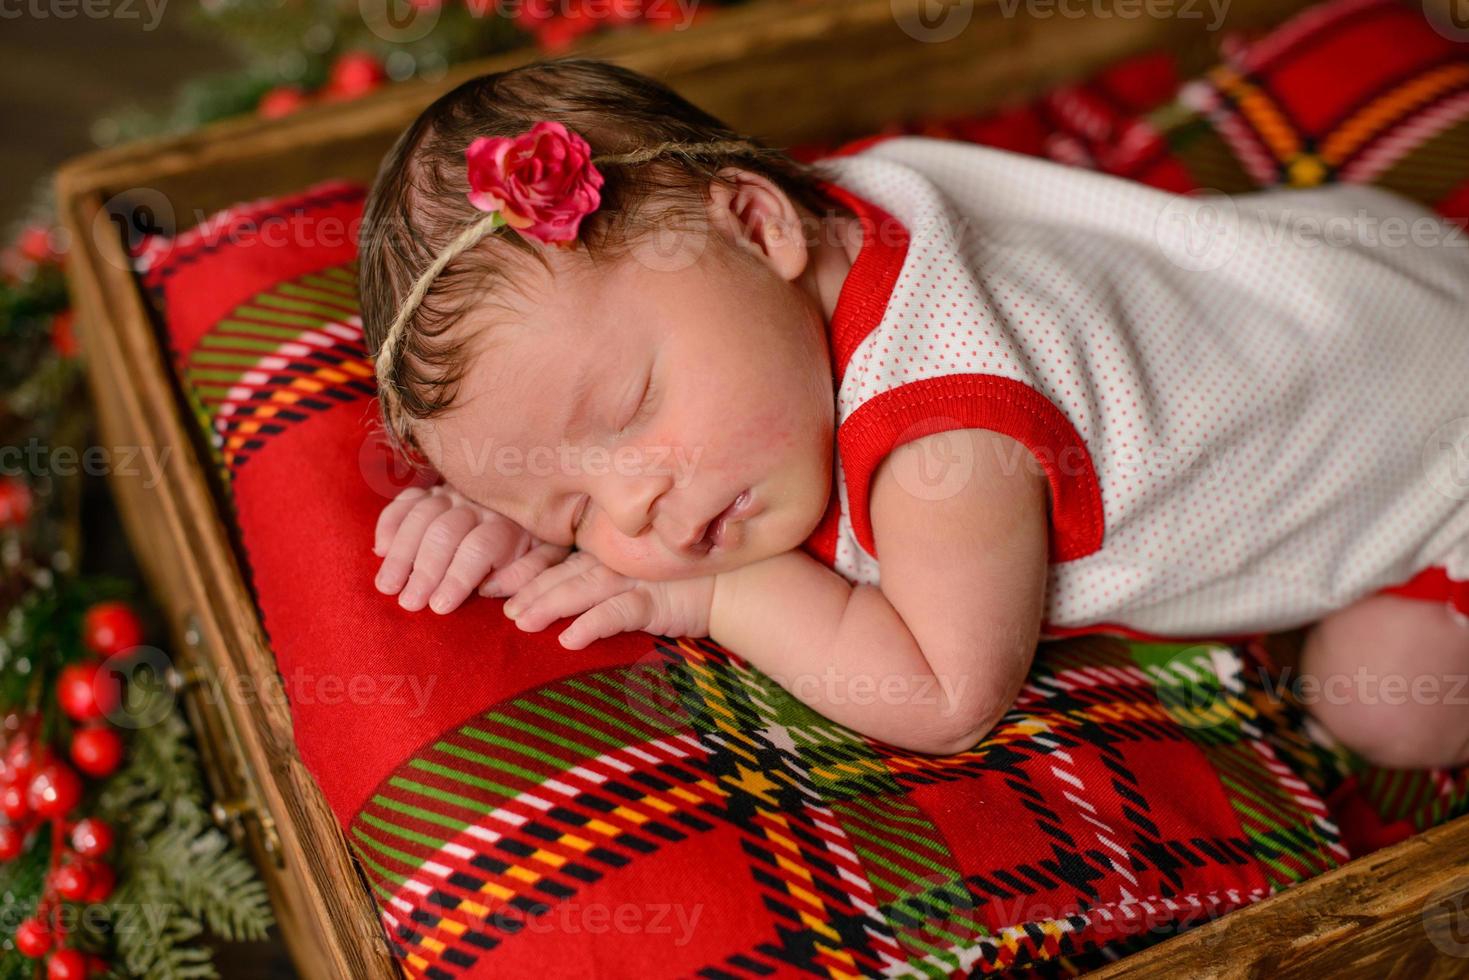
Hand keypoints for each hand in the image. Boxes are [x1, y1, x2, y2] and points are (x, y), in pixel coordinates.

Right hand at [374, 484, 570, 612]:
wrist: (538, 493)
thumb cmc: (539, 540)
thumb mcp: (549, 557)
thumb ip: (529, 573)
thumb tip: (491, 589)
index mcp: (508, 524)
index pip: (477, 549)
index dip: (456, 578)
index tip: (438, 607)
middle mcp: (478, 504)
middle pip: (444, 532)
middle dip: (424, 570)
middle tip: (408, 603)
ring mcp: (452, 493)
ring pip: (421, 516)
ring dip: (400, 552)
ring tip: (387, 586)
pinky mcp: (432, 490)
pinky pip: (406, 501)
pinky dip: (390, 523)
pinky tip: (380, 549)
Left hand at [501, 550, 717, 649]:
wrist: (738, 584)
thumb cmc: (685, 578)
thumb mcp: (638, 570)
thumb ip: (602, 574)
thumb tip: (561, 596)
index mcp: (608, 551)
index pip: (557, 559)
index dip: (523, 569)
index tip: (491, 581)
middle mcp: (617, 560)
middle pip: (562, 573)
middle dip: (525, 587)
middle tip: (491, 601)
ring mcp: (636, 579)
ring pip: (582, 589)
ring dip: (549, 604)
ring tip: (520, 621)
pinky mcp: (656, 602)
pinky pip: (619, 613)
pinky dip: (593, 624)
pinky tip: (569, 639)